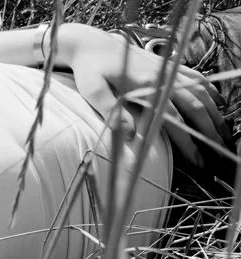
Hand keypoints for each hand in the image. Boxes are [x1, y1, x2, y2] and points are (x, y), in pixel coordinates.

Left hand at [61, 24, 231, 165]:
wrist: (92, 44)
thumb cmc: (89, 70)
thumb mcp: (93, 91)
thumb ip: (112, 111)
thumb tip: (130, 136)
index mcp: (145, 84)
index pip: (173, 118)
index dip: (186, 141)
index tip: (196, 160)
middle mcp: (161, 75)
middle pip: (194, 104)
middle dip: (208, 129)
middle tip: (218, 150)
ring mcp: (166, 68)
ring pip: (200, 90)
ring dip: (214, 111)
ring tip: (222, 132)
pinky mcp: (166, 64)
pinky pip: (194, 77)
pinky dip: (209, 90)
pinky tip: (216, 103)